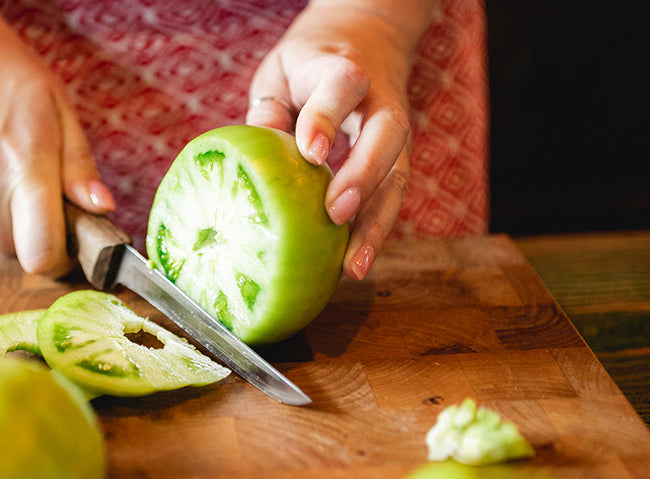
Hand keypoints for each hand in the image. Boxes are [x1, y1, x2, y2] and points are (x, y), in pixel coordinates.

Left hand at [246, 1, 434, 279]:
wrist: (364, 41)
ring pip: (398, 175)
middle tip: (337, 213)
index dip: (326, 118)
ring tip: (355, 266)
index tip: (311, 152)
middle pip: (386, 134)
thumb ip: (268, 111)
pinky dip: (374, 233)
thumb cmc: (308, 66)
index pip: (342, 86)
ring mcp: (395, 132)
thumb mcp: (279, 73)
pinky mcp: (398, 160)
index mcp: (342, 68)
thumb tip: (251, 162)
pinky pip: (391, 197)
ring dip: (377, 224)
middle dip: (364, 176)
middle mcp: (379, 99)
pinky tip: (354, 265)